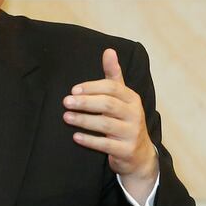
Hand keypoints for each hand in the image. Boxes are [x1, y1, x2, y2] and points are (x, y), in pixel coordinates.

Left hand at [63, 48, 158, 201]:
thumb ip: (114, 76)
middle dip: (85, 102)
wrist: (139, 154)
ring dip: (84, 120)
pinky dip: (90, 140)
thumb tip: (109, 51)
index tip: (73, 89)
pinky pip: (106, 145)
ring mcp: (131, 133)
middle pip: (108, 105)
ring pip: (106, 125)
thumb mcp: (123, 98)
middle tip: (66, 101)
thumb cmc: (126, 120)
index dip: (92, 87)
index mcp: (132, 99)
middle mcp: (134, 114)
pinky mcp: (126, 150)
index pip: (112, 88)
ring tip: (66, 117)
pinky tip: (76, 136)